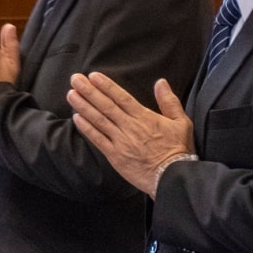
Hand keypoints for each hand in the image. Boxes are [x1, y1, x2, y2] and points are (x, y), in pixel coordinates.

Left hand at [69, 72, 193, 194]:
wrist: (172, 177)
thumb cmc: (179, 150)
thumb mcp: (181, 122)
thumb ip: (169, 101)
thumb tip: (161, 82)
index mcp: (144, 117)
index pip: (121, 98)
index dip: (106, 86)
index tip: (93, 76)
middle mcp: (129, 127)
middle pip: (106, 106)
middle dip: (89, 91)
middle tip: (75, 79)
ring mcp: (120, 141)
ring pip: (99, 120)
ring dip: (84, 106)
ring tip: (71, 94)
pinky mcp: (115, 156)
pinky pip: (98, 140)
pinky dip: (87, 128)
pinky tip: (77, 118)